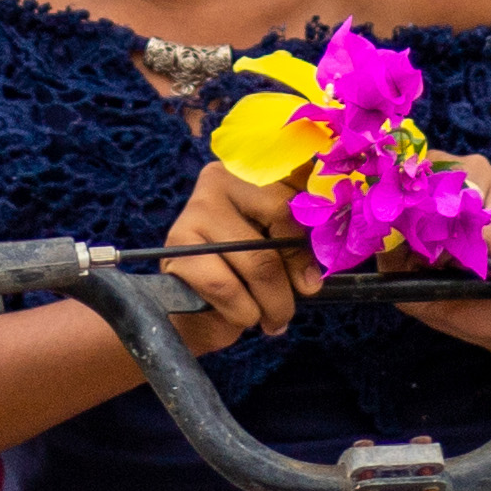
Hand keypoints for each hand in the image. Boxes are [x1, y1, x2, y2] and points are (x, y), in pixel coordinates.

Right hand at [163, 163, 327, 355]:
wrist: (191, 306)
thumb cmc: (243, 274)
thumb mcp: (278, 253)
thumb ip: (298, 249)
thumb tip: (311, 278)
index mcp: (254, 171)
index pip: (297, 193)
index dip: (311, 240)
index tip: (312, 281)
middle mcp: (221, 178)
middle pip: (280, 219)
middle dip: (293, 277)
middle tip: (290, 308)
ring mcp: (196, 209)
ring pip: (258, 261)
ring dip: (272, 304)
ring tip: (272, 320)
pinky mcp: (177, 245)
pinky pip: (225, 285)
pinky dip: (243, 311)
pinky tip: (243, 316)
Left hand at [383, 154, 490, 367]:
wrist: (483, 313)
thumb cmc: (438, 284)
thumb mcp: (402, 271)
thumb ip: (394, 248)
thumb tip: (397, 233)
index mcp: (432, 176)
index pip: (425, 179)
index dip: (424, 220)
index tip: (425, 250)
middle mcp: (472, 169)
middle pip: (462, 199)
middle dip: (454, 242)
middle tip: (450, 264)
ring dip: (482, 260)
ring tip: (476, 268)